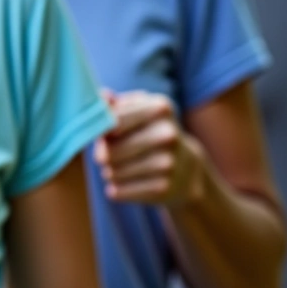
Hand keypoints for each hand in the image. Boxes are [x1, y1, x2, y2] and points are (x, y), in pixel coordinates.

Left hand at [95, 90, 203, 208]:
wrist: (187, 168)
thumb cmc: (150, 132)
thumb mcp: (138, 110)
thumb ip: (114, 103)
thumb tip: (102, 96)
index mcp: (160, 109)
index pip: (111, 122)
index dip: (100, 131)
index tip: (103, 134)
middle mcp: (168, 134)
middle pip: (109, 150)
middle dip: (102, 153)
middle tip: (107, 154)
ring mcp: (168, 163)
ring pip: (111, 171)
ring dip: (108, 171)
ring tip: (119, 167)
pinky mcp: (163, 189)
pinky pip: (118, 191)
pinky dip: (115, 188)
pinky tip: (125, 182)